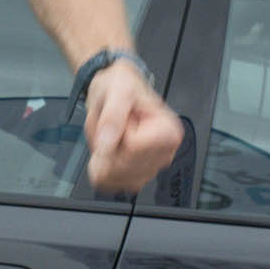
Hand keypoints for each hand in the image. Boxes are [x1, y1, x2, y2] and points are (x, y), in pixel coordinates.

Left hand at [83, 61, 182, 192]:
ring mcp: (152, 168)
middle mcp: (165, 153)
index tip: (123, 118)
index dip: (117, 132)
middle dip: (106, 145)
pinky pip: (110, 183)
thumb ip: (112, 116)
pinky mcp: (137, 176)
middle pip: (122, 165)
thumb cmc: (122, 86)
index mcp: (168, 131)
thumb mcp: (117, 90)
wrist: (116, 89)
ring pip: (114, 176)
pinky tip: (107, 147)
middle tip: (111, 124)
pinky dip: (100, 166)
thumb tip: (106, 144)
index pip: (132, 147)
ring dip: (102, 155)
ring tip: (110, 133)